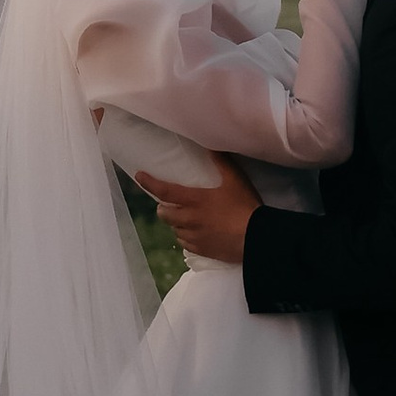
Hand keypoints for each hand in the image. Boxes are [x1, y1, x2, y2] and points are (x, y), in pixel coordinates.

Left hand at [138, 157, 258, 259]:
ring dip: (176, 223)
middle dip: (163, 208)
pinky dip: (187, 237)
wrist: (256, 238)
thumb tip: (211, 145)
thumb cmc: (245, 207)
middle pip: (164, 214)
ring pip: (175, 230)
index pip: (164, 191)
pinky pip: (186, 244)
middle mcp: (189, 220)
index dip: (149, 183)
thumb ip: (221, 162)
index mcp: (194, 200)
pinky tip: (197, 233)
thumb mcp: (235, 180)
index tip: (139, 176)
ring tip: (186, 218)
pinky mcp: (202, 250)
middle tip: (169, 203)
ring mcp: (194, 237)